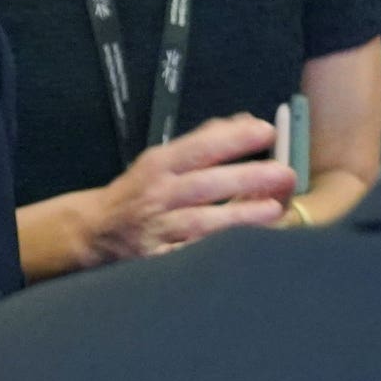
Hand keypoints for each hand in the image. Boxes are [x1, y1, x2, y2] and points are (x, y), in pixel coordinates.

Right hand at [84, 115, 295, 265]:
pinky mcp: (158, 260)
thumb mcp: (164, 159)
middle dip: (246, 177)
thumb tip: (247, 120)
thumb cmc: (139, 192)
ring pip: (202, 222)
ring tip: (274, 210)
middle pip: (205, 184)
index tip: (266, 132)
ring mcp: (159, 229)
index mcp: (161, 164)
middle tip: (284, 173)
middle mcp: (159, 195)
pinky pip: (190, 257)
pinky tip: (243, 250)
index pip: (200, 147)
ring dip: (238, 215)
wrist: (96, 231)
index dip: (233, 139)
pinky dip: (215, 253)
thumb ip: (205, 140)